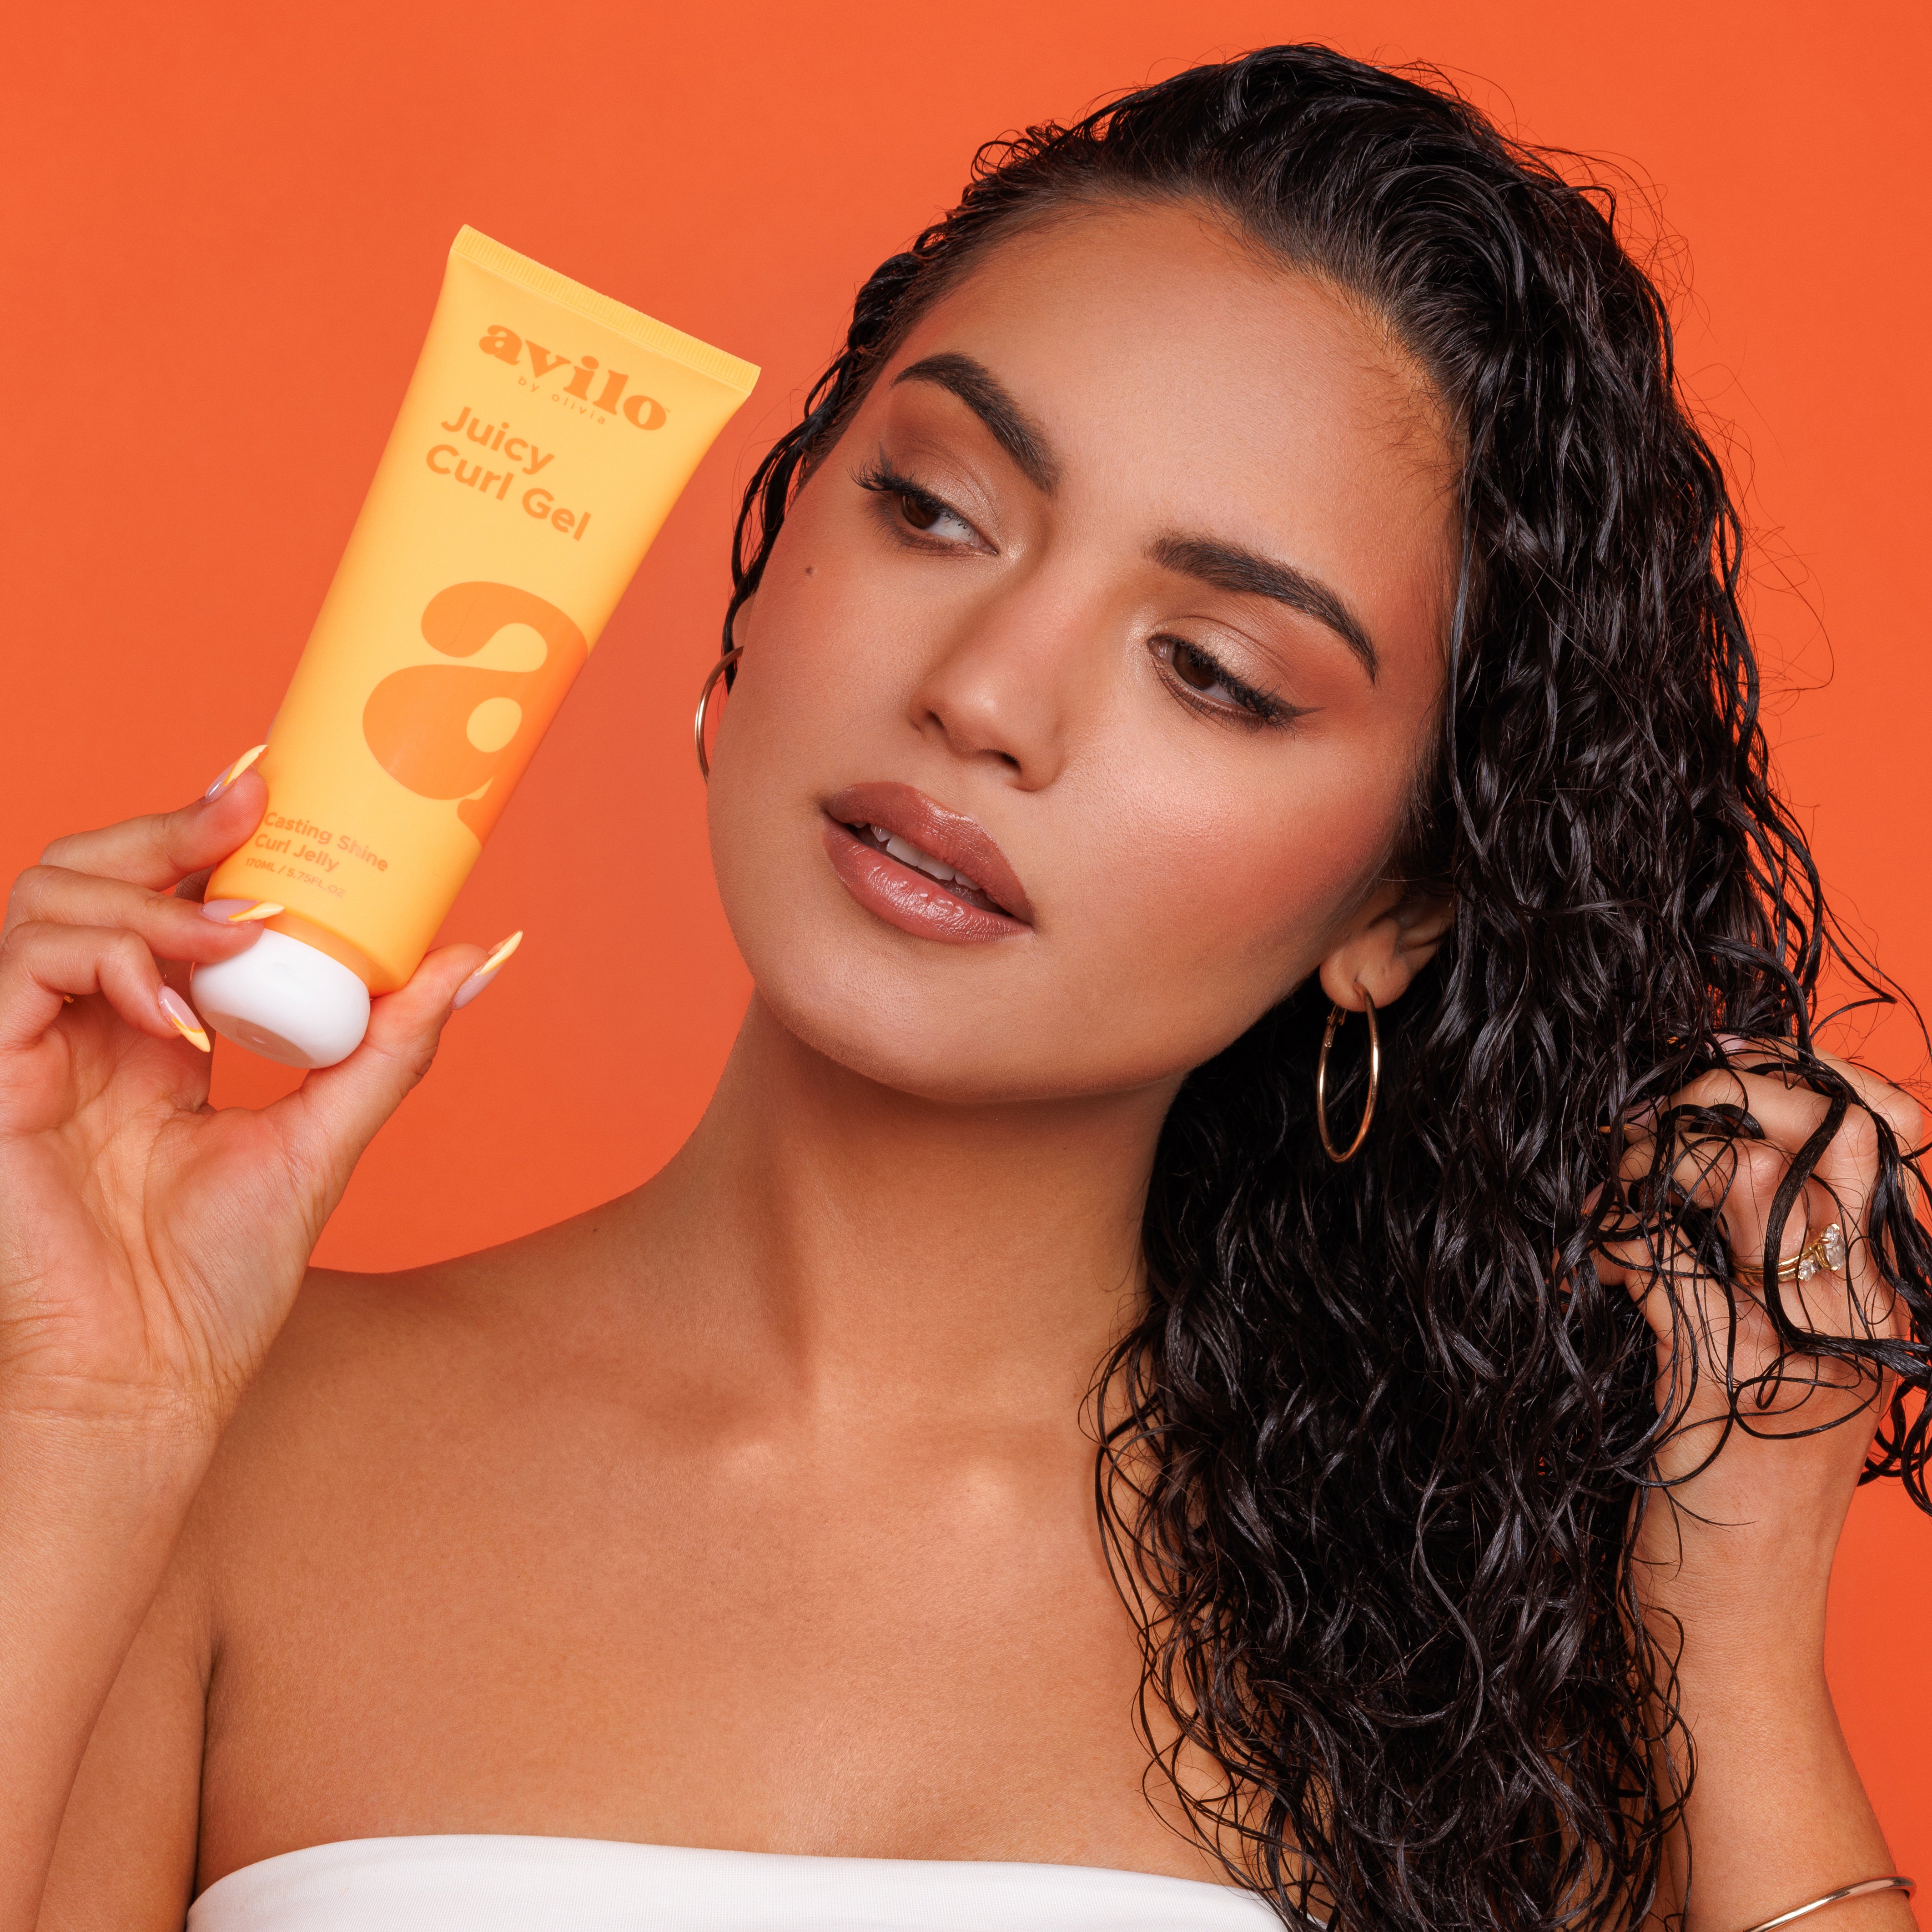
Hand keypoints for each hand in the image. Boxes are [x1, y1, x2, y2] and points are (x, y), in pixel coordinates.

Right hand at [0, 768, 493, 1442]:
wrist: (150, 1381)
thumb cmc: (217, 1284)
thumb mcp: (327, 1137)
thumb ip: (391, 1045)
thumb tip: (479, 956)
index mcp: (157, 1036)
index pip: (166, 902)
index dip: (204, 837)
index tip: (276, 787)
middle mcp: (88, 1030)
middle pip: (97, 876)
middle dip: (169, 828)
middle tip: (252, 802)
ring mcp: (29, 1049)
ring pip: (50, 903)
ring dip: (151, 898)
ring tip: (239, 933)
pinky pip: (20, 971)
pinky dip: (105, 964)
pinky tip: (173, 1010)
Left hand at [1593, 1039, 1921, 1613]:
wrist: (1729, 1648)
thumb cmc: (1727, 1501)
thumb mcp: (1762, 1369)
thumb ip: (1755, 1270)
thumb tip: (1695, 1145)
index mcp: (1881, 1308)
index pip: (1873, 1139)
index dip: (1790, 1079)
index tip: (1709, 1068)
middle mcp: (1861, 1326)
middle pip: (1810, 1144)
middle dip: (1706, 1106)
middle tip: (1635, 1132)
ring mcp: (1805, 1364)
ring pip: (1744, 1188)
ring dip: (1650, 1167)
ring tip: (1608, 1192)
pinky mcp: (1729, 1401)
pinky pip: (1669, 1272)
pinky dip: (1614, 1249)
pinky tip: (1592, 1264)